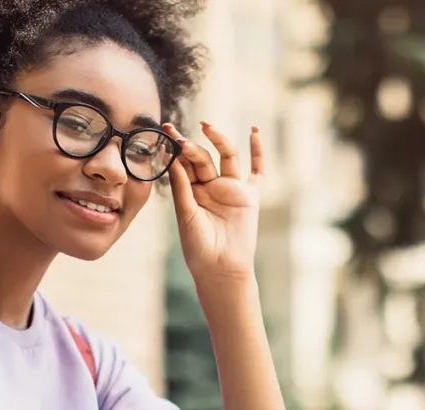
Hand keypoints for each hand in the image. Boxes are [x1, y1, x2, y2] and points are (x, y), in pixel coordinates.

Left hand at [164, 121, 263, 284]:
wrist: (220, 268)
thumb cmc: (198, 247)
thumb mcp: (186, 214)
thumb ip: (183, 186)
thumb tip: (174, 157)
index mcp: (191, 192)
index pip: (184, 164)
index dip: (176, 149)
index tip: (166, 131)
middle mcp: (211, 187)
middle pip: (202, 158)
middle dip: (190, 145)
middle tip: (178, 135)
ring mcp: (231, 189)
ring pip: (226, 157)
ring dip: (218, 140)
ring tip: (206, 126)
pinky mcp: (250, 196)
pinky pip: (257, 170)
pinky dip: (258, 152)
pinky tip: (254, 132)